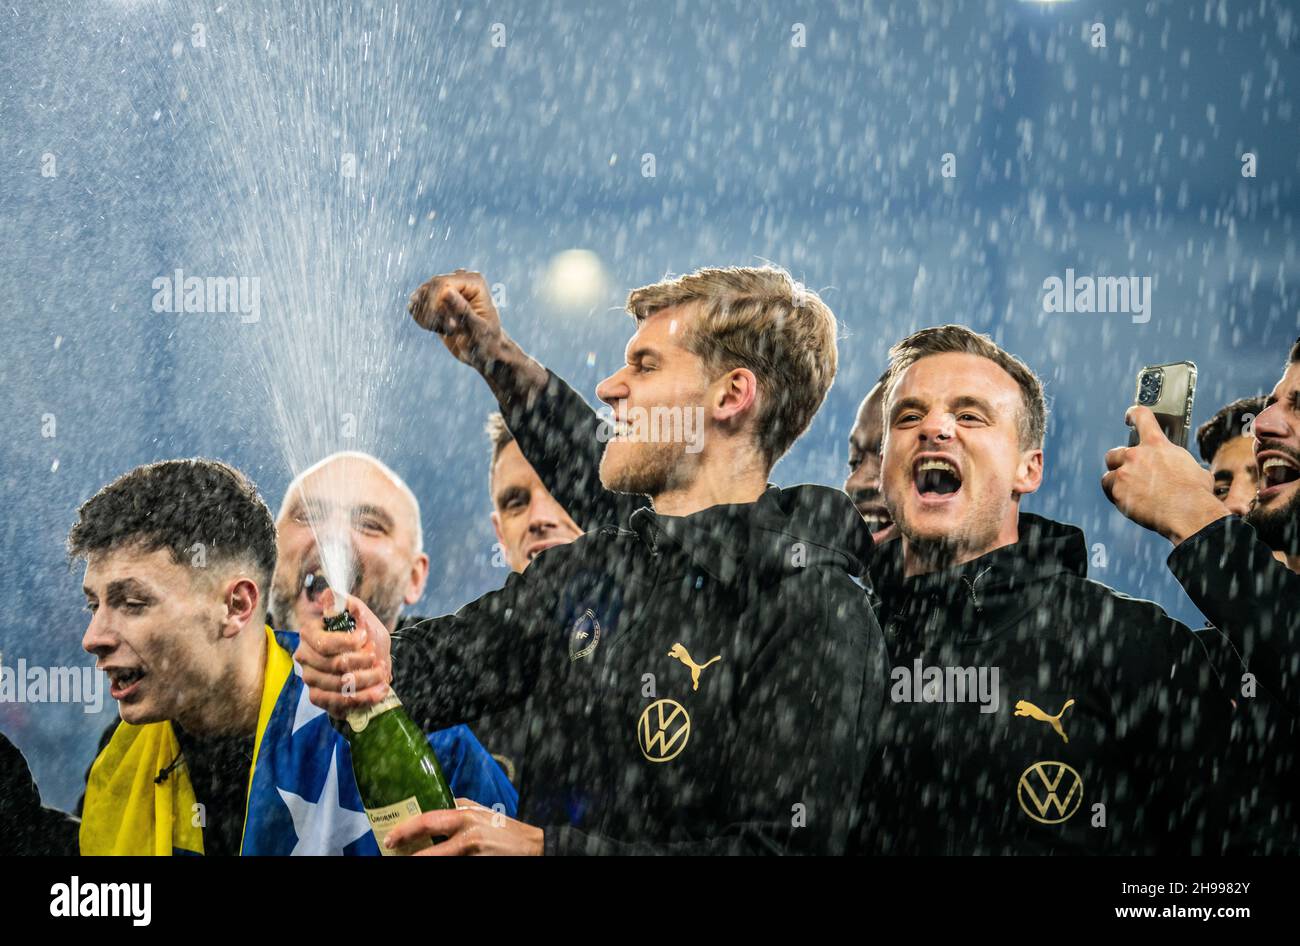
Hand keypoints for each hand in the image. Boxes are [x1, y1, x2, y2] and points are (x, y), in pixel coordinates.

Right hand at [293, 590, 392, 718]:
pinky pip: (338, 702)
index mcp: (311, 633)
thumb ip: (349, 606)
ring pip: (338, 684)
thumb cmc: (365, 636)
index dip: (347, 643)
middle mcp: (304, 655)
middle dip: (362, 663)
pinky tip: (378, 692)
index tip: (365, 638)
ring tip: (382, 676)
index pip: (324, 643)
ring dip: (366, 681)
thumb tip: (327, 595)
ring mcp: (310, 677)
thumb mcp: (363, 616)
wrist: (371, 662)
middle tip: (378, 661)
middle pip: (333, 665)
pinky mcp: (317, 696)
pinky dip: (363, 698)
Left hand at [384, 798, 543, 855]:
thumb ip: (459, 808)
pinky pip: (452, 868)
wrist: (533, 848)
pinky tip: (437, 863)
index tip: (391, 838)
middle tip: (393, 853)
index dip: (405, 831)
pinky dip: (442, 865)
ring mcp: (471, 857)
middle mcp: (466, 838)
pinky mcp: (477, 868)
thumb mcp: (481, 812)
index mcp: (465, 818)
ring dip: (423, 861)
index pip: (427, 822)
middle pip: (427, 854)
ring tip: (411, 859)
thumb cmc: (505, 829)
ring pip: (437, 863)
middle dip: (407, 857)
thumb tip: (434, 805)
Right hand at [408, 269, 504, 370]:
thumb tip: (446, 291)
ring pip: (420, 295)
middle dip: (433, 313)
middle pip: (429, 288)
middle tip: (450, 331)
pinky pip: (416, 303)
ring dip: (428, 318)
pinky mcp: (435, 299)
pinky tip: (437, 329)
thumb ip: (463, 310)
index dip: (437, 305)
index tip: (451, 327)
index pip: (442, 284)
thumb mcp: (477, 330)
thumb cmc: (486, 341)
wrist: (484, 351)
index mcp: (474, 282)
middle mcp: (459, 279)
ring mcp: (446, 287)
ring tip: (447, 331)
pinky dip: (422, 319)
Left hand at [1101, 406, 1228, 544]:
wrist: (1189, 513)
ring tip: (1129, 492)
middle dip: (1119, 463)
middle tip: (1128, 473)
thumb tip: (1181, 470)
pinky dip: (1115, 496)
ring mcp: (1125, 473)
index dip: (1133, 414)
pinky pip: (1109, 491)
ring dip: (1116, 481)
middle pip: (1115, 453)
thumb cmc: (1197, 494)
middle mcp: (1138, 455)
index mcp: (1158, 445)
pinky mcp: (1117, 491)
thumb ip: (1178, 463)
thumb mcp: (1194, 468)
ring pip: (1109, 474)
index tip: (1129, 416)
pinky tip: (1129, 502)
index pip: (1142, 417)